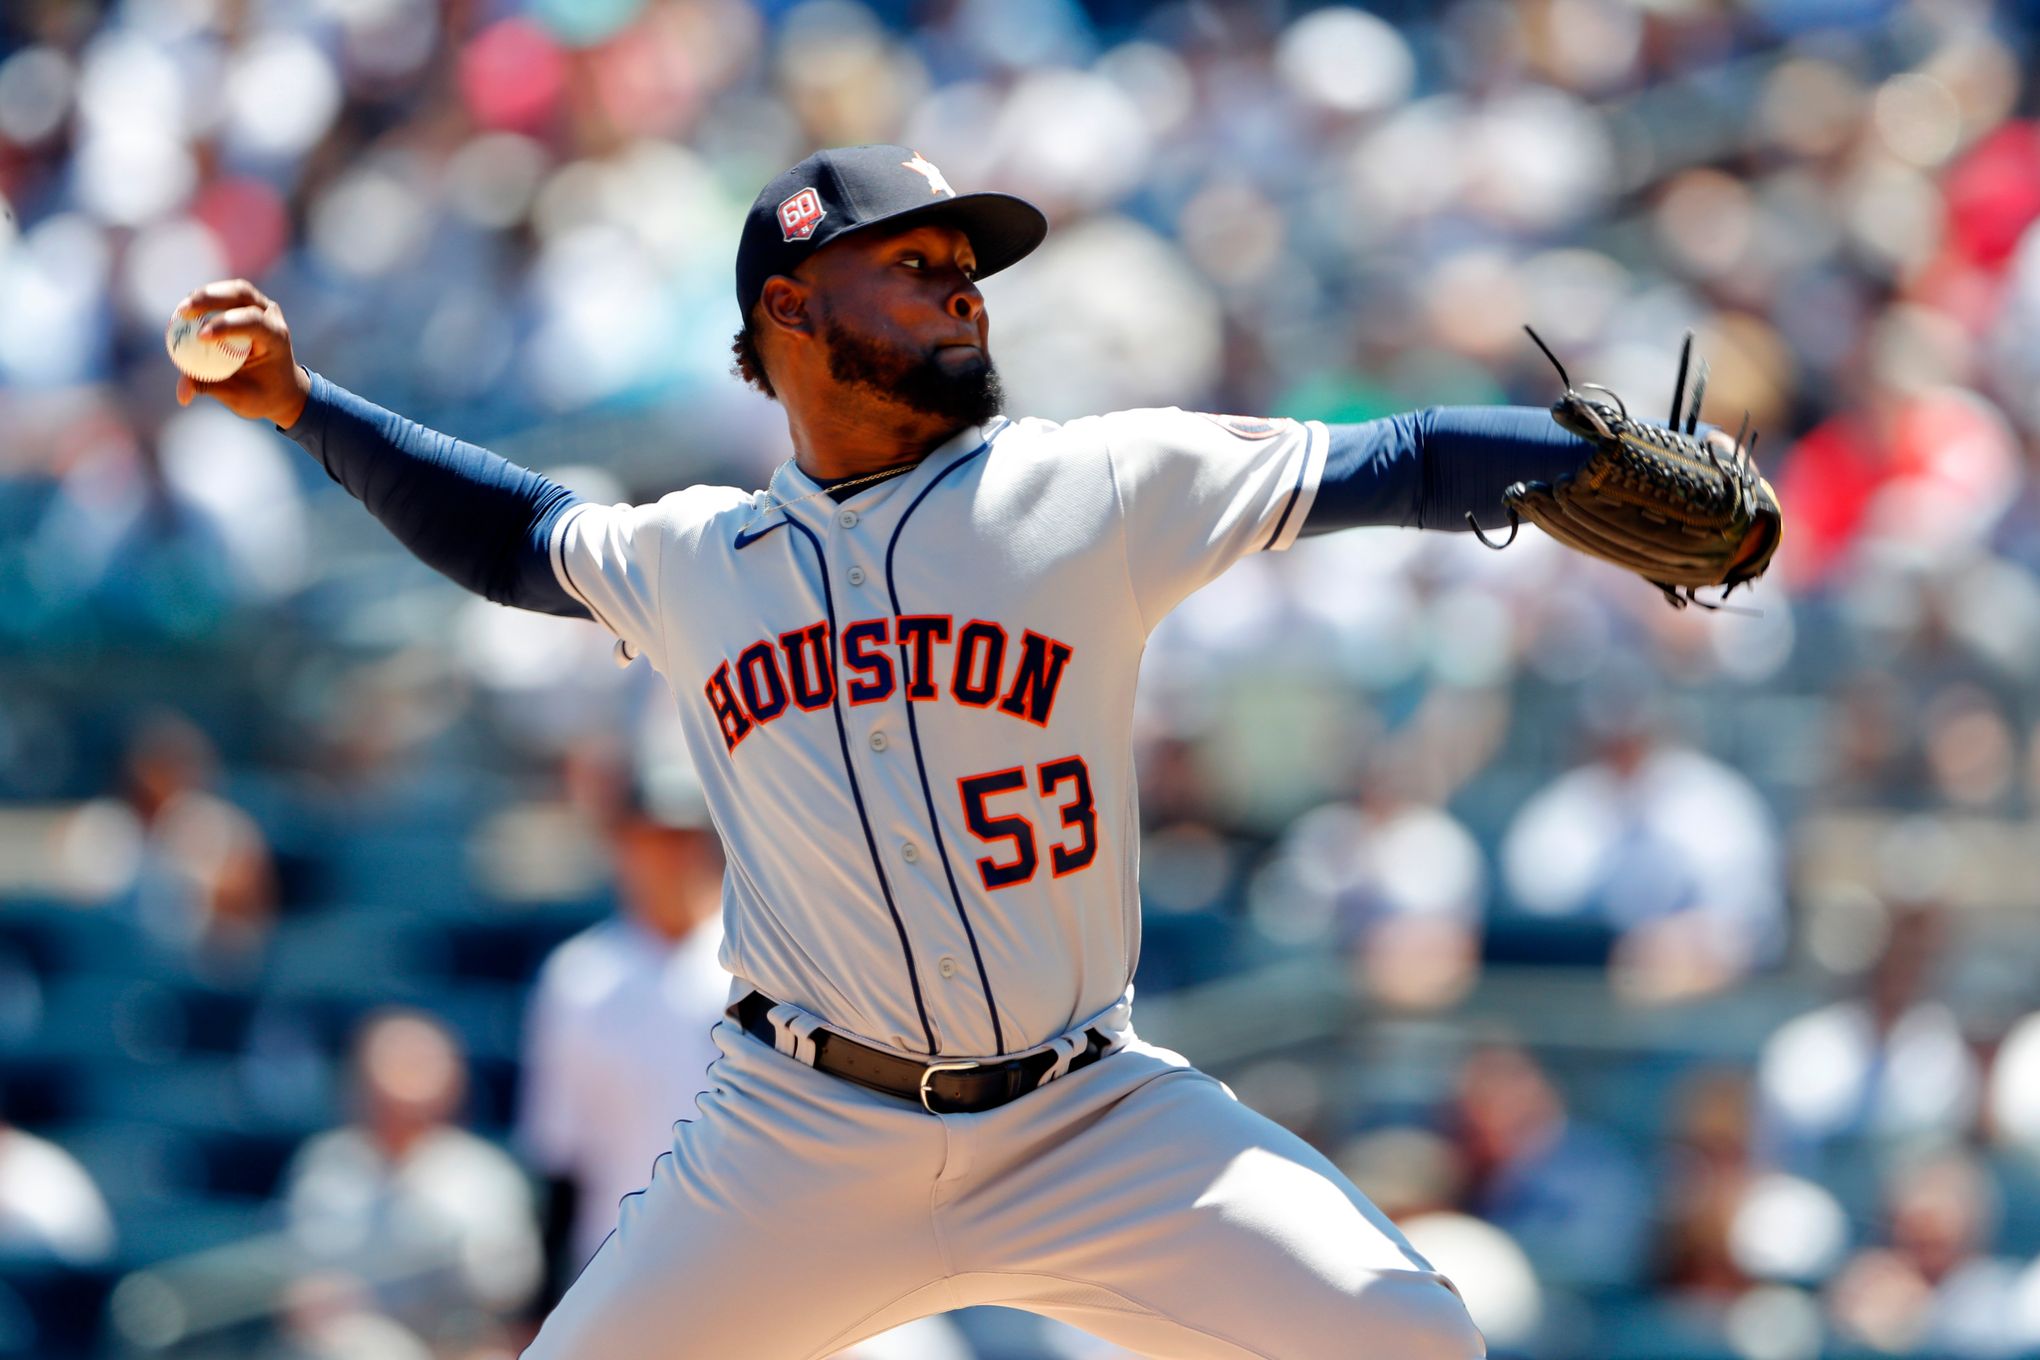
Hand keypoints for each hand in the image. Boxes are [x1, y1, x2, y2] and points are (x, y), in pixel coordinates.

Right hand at [171, 280, 310, 428]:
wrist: (281, 387)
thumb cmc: (261, 393)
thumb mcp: (239, 396)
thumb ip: (210, 388)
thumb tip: (182, 395)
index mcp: (277, 338)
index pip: (253, 322)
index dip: (226, 325)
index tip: (200, 337)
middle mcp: (272, 317)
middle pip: (242, 294)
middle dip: (210, 299)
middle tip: (183, 313)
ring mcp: (262, 307)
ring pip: (234, 290)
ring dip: (205, 295)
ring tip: (182, 310)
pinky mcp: (249, 305)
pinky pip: (226, 295)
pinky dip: (205, 299)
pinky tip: (187, 310)